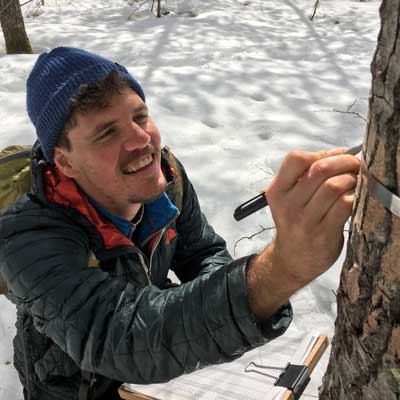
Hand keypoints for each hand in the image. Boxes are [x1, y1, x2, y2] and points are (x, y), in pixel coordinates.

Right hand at [246, 148, 359, 318]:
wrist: (292, 259)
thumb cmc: (294, 222)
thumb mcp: (287, 198)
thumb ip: (305, 175)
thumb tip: (340, 152)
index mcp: (277, 191)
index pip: (296, 159)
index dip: (319, 153)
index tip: (332, 157)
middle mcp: (288, 204)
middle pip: (320, 169)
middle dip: (344, 162)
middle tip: (354, 165)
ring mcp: (306, 220)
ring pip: (335, 186)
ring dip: (352, 179)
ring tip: (355, 182)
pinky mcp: (324, 233)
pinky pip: (346, 205)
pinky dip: (355, 196)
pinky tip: (355, 197)